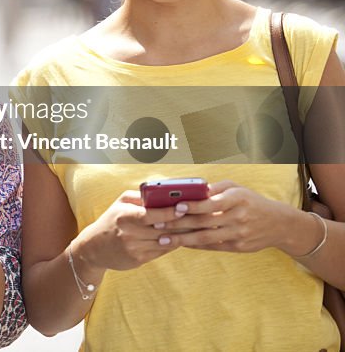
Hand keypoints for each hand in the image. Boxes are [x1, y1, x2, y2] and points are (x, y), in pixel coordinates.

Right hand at [77, 190, 184, 271]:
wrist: (93, 248)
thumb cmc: (111, 221)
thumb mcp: (120, 204)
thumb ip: (140, 197)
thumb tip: (163, 194)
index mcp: (124, 216)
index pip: (151, 214)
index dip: (169, 211)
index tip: (184, 207)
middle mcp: (129, 233)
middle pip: (162, 229)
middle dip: (182, 224)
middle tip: (198, 218)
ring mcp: (134, 248)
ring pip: (164, 241)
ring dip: (180, 236)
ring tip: (194, 229)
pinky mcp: (138, 260)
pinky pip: (161, 251)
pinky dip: (171, 244)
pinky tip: (179, 238)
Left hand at [159, 181, 301, 252]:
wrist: (279, 224)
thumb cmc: (250, 201)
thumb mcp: (236, 188)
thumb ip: (213, 189)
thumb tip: (187, 190)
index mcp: (238, 199)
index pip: (211, 203)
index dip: (192, 206)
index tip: (175, 207)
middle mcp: (239, 217)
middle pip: (204, 222)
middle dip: (178, 224)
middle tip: (157, 225)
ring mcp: (239, 234)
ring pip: (206, 238)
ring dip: (182, 240)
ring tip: (162, 240)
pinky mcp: (238, 248)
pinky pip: (212, 247)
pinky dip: (195, 246)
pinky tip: (180, 244)